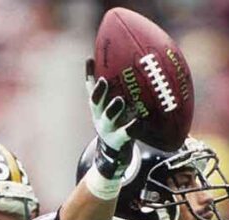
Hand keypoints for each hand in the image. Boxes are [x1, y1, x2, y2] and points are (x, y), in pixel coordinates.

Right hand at [85, 58, 135, 178]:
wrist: (116, 150)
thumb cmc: (119, 121)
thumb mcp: (114, 107)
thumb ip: (121, 89)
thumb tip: (138, 59)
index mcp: (98, 107)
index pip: (91, 88)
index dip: (89, 74)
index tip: (90, 60)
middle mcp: (100, 116)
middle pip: (96, 103)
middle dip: (98, 91)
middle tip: (103, 81)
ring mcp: (109, 129)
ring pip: (108, 118)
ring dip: (112, 109)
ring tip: (119, 100)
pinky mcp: (120, 140)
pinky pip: (126, 133)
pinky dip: (131, 127)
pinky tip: (138, 121)